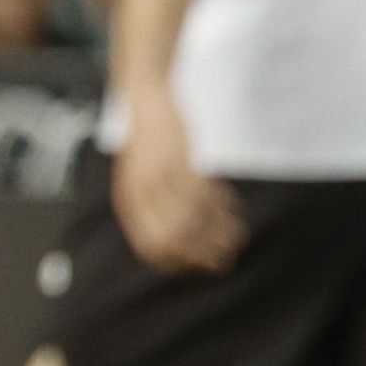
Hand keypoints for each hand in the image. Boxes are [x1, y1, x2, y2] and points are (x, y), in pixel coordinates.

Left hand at [112, 80, 245, 274]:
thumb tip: (169, 242)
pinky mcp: (184, 159)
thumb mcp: (135, 176)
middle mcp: (145, 191)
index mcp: (129, 199)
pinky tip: (234, 213)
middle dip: (202, 255)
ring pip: (197, 218)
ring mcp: (164, 175)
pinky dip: (224, 208)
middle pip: (177, 238)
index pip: (151, 246)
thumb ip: (147, 206)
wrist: (145, 97)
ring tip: (236, 242)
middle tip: (222, 261)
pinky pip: (208, 194)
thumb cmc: (143, 141)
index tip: (193, 268)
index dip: (174, 263)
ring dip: (219, 235)